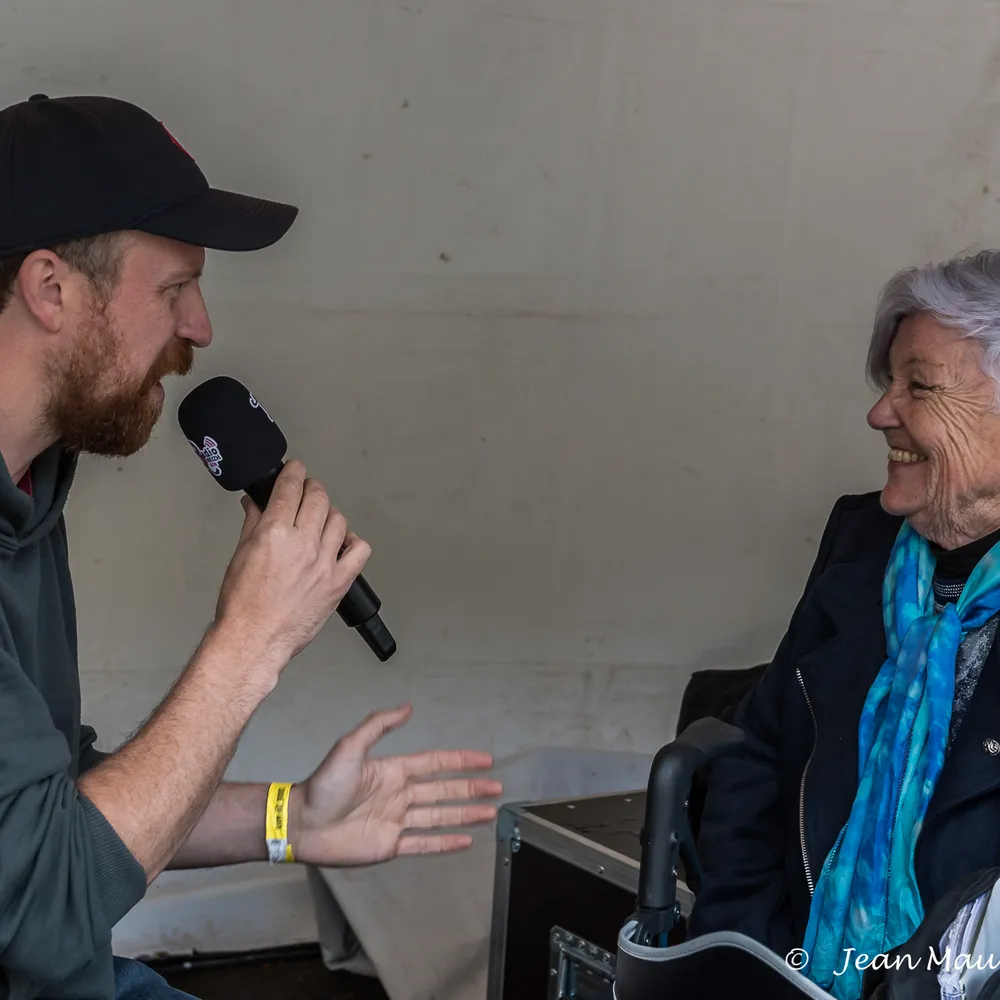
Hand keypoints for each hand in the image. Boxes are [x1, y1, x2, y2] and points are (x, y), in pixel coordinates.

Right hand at [213, 460, 370, 670]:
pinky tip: (341, 544)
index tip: (296, 469)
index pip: (290, 488)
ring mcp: (324, 563)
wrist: (253, 639)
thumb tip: (255, 503)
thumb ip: (253, 523)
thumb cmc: (243, 606)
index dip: (295, 472)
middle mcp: (303, 545)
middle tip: (307, 491)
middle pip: (318, 498)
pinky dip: (353, 541)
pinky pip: (360, 550)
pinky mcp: (339, 582)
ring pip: (339, 520)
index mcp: (274, 533)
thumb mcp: (240, 555)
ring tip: (320, 520)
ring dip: (329, 514)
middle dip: (312, 488)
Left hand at [290, 704, 502, 865]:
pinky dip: (445, 842)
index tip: (485, 760)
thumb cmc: (322, 785)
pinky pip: (424, 843)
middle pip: (444, 790)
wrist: (302, 824)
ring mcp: (397, 821)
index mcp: (393, 771)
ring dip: (465, 814)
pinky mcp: (391, 845)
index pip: (434, 763)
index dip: (460, 761)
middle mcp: (399, 795)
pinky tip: (464, 840)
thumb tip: (408, 707)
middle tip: (497, 788)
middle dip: (471, 788)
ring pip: (439, 816)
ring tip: (489, 813)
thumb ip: (379, 726)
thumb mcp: (349, 747)